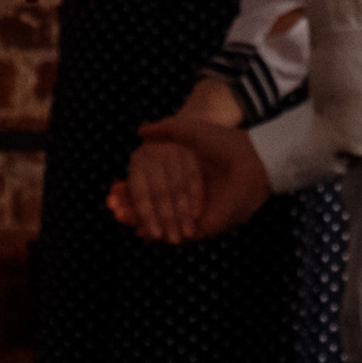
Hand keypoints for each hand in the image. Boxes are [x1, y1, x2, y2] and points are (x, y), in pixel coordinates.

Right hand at [117, 79, 245, 237]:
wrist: (250, 161)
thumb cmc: (224, 144)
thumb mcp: (190, 132)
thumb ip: (166, 130)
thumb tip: (140, 130)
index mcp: (180, 181)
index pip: (148, 191)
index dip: (129, 192)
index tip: (113, 191)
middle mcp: (184, 201)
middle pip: (150, 210)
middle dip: (129, 208)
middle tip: (112, 205)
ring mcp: (192, 215)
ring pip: (158, 224)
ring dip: (137, 220)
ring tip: (119, 215)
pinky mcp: (202, 227)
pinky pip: (175, 232)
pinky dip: (156, 231)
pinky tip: (140, 227)